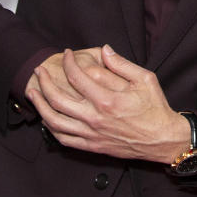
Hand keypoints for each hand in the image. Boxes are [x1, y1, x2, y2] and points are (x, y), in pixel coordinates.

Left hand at [26, 45, 188, 163]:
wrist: (162, 139)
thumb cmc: (155, 108)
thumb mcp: (145, 79)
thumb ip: (121, 64)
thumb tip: (104, 49)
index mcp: (108, 99)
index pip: (77, 76)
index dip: (68, 62)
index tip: (66, 54)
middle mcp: (95, 118)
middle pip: (57, 98)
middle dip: (44, 81)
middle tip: (40, 70)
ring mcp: (91, 134)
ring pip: (54, 120)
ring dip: (40, 104)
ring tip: (33, 92)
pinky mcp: (91, 146)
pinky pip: (63, 138)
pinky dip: (50, 126)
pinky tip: (46, 116)